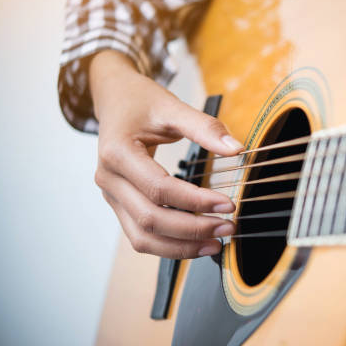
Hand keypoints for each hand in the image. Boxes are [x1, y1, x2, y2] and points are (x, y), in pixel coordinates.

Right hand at [89, 50, 242, 258]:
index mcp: (117, 153)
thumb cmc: (140, 102)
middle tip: (228, 228)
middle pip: (150, 219)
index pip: (160, 189)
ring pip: (142, 237)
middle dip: (193, 229)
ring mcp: (111, 195)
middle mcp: (109, 179)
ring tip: (215, 244)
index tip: (228, 204)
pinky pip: (141, 234)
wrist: (114, 98)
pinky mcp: (120, 204)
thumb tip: (236, 149)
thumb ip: (205, 127)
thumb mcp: (172, 107)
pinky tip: (196, 243)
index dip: (196, 201)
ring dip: (180, 247)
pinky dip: (168, 245)